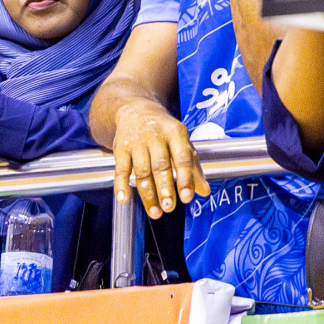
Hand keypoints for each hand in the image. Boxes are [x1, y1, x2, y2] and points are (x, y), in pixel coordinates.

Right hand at [110, 99, 210, 219]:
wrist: (135, 111)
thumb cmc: (164, 131)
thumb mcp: (182, 143)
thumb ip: (193, 167)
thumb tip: (204, 191)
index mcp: (176, 133)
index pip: (182, 157)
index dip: (185, 178)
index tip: (187, 197)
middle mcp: (156, 136)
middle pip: (160, 166)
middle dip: (165, 189)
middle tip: (169, 208)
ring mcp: (136, 142)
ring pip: (142, 172)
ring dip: (147, 194)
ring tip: (155, 212)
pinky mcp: (120, 149)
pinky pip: (120, 169)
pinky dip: (121, 185)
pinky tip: (124, 199)